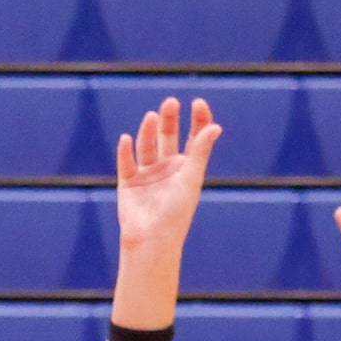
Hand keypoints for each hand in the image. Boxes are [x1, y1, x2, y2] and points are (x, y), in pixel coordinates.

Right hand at [116, 97, 221, 259]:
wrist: (152, 239)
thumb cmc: (177, 213)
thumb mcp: (191, 179)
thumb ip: (200, 152)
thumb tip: (215, 126)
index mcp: (187, 167)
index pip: (195, 137)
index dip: (198, 119)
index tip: (198, 103)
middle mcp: (167, 167)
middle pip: (168, 136)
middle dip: (169, 119)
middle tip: (171, 102)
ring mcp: (146, 174)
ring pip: (147, 145)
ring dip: (148, 130)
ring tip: (151, 116)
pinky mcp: (127, 182)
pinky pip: (126, 162)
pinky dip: (125, 150)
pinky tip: (126, 138)